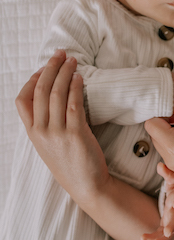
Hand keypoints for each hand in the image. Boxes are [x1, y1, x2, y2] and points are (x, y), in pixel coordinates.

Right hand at [15, 50, 110, 204]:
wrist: (87, 185)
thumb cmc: (71, 163)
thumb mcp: (49, 144)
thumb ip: (46, 123)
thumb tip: (52, 96)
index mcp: (32, 133)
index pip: (21, 100)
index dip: (32, 80)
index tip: (44, 68)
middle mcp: (41, 131)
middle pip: (40, 91)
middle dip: (50, 68)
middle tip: (60, 54)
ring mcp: (57, 133)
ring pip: (56, 94)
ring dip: (65, 73)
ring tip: (73, 61)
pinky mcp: (75, 134)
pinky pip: (74, 104)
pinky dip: (76, 87)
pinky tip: (80, 78)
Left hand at [142, 163, 173, 239]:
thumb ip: (168, 173)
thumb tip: (160, 165)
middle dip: (172, 226)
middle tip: (167, 232)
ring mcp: (173, 220)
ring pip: (171, 232)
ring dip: (164, 239)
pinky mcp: (168, 226)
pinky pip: (163, 235)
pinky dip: (155, 239)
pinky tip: (143, 238)